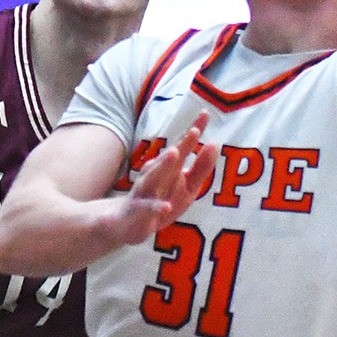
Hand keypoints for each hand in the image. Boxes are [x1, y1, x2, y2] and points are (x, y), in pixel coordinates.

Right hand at [107, 113, 216, 246]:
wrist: (122, 222)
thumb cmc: (159, 199)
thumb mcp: (186, 186)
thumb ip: (200, 167)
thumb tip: (214, 143)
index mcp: (167, 168)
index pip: (182, 147)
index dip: (194, 131)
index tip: (205, 113)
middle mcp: (154, 175)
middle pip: (169, 159)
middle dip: (181, 145)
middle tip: (194, 131)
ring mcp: (143, 192)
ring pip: (153, 178)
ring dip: (163, 166)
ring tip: (174, 154)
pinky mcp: (136, 211)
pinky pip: (146, 208)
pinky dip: (155, 207)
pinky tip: (165, 207)